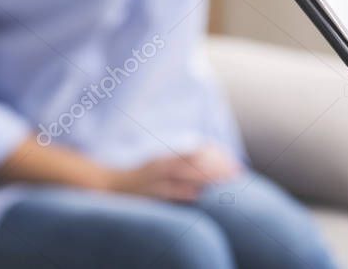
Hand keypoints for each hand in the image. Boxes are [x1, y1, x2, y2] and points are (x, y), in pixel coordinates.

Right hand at [105, 145, 240, 201]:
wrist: (110, 185)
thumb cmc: (140, 177)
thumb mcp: (160, 164)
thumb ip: (180, 162)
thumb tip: (205, 158)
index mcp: (167, 157)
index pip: (197, 151)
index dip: (217, 155)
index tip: (234, 161)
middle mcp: (164, 164)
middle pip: (196, 162)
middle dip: (217, 167)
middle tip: (237, 172)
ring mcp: (157, 178)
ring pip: (186, 175)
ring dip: (206, 178)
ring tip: (224, 183)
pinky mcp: (151, 193)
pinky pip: (170, 192)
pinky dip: (185, 192)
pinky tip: (199, 195)